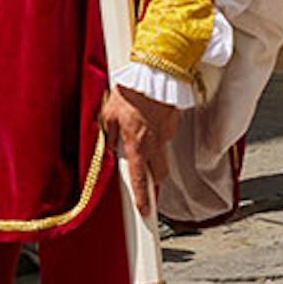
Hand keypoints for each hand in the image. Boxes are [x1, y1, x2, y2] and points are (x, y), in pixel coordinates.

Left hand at [103, 85, 182, 217]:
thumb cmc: (131, 92)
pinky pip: (165, 135)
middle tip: (148, 185)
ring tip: (140, 138)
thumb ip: (109, 135)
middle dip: (153, 182)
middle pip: (159, 173)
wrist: (156, 72)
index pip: (139, 179)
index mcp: (137, 144)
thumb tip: (110, 146)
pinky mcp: (174, 122)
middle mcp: (155, 143)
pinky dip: (157, 134)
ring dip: (153, 154)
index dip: (143, 198)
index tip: (145, 212)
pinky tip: (148, 121)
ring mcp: (167, 133)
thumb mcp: (108, 115)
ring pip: (162, 153)